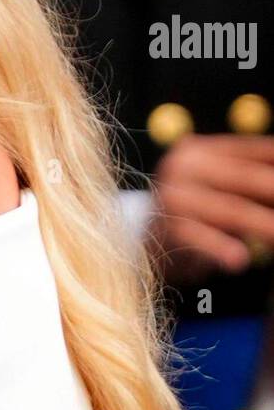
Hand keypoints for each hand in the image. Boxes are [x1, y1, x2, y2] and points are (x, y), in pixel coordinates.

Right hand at [148, 134, 273, 282]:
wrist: (148, 244)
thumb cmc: (198, 215)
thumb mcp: (224, 189)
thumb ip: (256, 181)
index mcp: (201, 149)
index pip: (257, 151)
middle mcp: (183, 165)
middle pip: (248, 178)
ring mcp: (172, 196)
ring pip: (233, 211)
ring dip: (268, 226)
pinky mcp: (166, 228)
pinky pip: (201, 239)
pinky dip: (222, 250)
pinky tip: (239, 261)